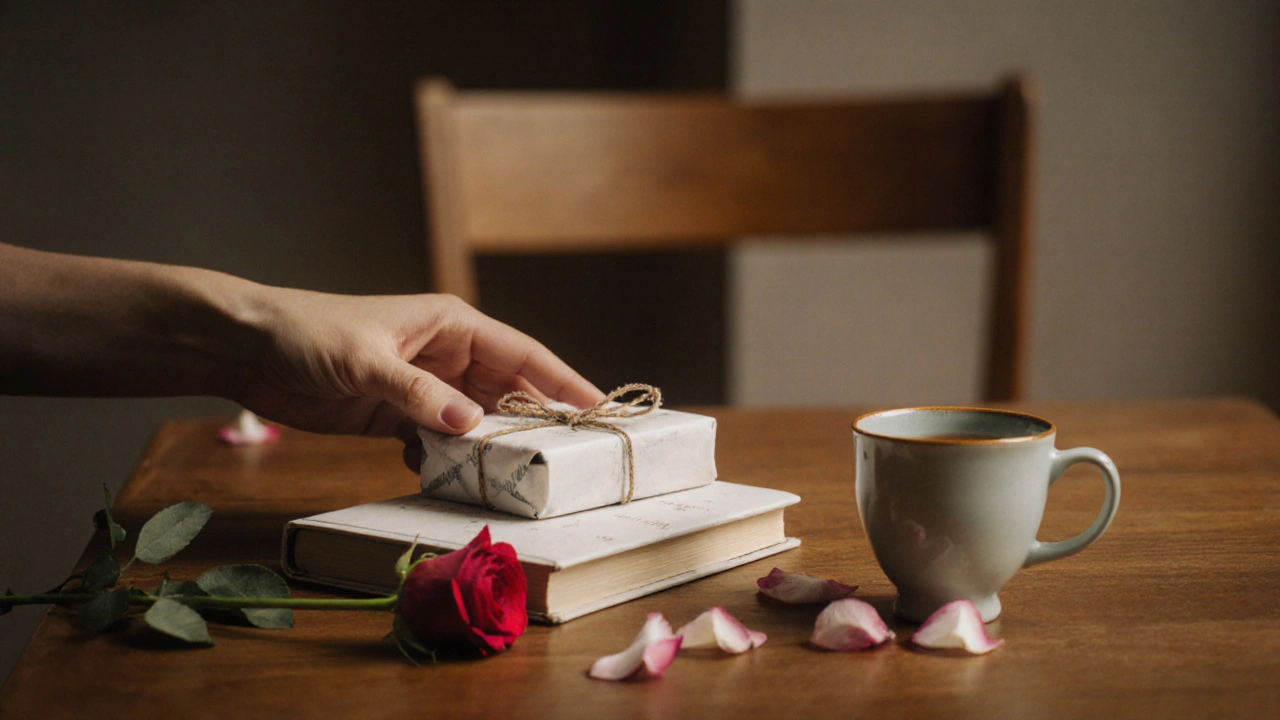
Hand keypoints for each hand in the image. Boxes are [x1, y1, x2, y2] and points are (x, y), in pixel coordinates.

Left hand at [229, 289, 602, 469]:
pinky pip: (439, 444)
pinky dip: (447, 463)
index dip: (564, 381)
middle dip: (534, 424)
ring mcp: (424, 388)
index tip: (601, 410)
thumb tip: (474, 427)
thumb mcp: (367, 362)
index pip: (523, 354)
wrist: (246, 348)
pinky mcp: (397, 417)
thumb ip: (419, 395)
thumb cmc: (308, 333)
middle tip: (567, 460)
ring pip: (476, 423)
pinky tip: (448, 481)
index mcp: (451, 325)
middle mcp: (446, 355)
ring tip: (514, 480)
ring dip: (489, 450)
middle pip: (507, 393)